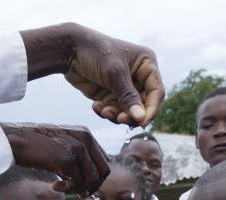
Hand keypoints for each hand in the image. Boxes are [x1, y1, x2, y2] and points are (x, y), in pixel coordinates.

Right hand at [0, 123, 109, 196]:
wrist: (15, 140)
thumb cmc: (36, 147)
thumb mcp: (61, 147)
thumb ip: (77, 158)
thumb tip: (89, 183)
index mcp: (86, 134)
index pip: (104, 160)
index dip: (96, 177)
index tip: (81, 185)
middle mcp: (85, 138)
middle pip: (104, 171)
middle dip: (93, 186)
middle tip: (78, 192)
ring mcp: (78, 148)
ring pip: (93, 179)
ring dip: (79, 189)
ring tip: (64, 188)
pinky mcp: (68, 158)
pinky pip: (78, 182)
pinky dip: (68, 189)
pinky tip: (55, 186)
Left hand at [20, 23, 163, 125]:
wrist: (70, 50)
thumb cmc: (96, 53)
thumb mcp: (114, 73)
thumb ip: (128, 97)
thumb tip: (141, 118)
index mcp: (146, 65)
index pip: (156, 92)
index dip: (151, 109)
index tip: (142, 122)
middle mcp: (138, 77)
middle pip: (143, 105)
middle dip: (131, 114)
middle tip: (119, 119)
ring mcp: (124, 87)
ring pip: (128, 112)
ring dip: (117, 115)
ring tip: (103, 110)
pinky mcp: (111, 95)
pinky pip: (114, 111)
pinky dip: (106, 112)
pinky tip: (96, 106)